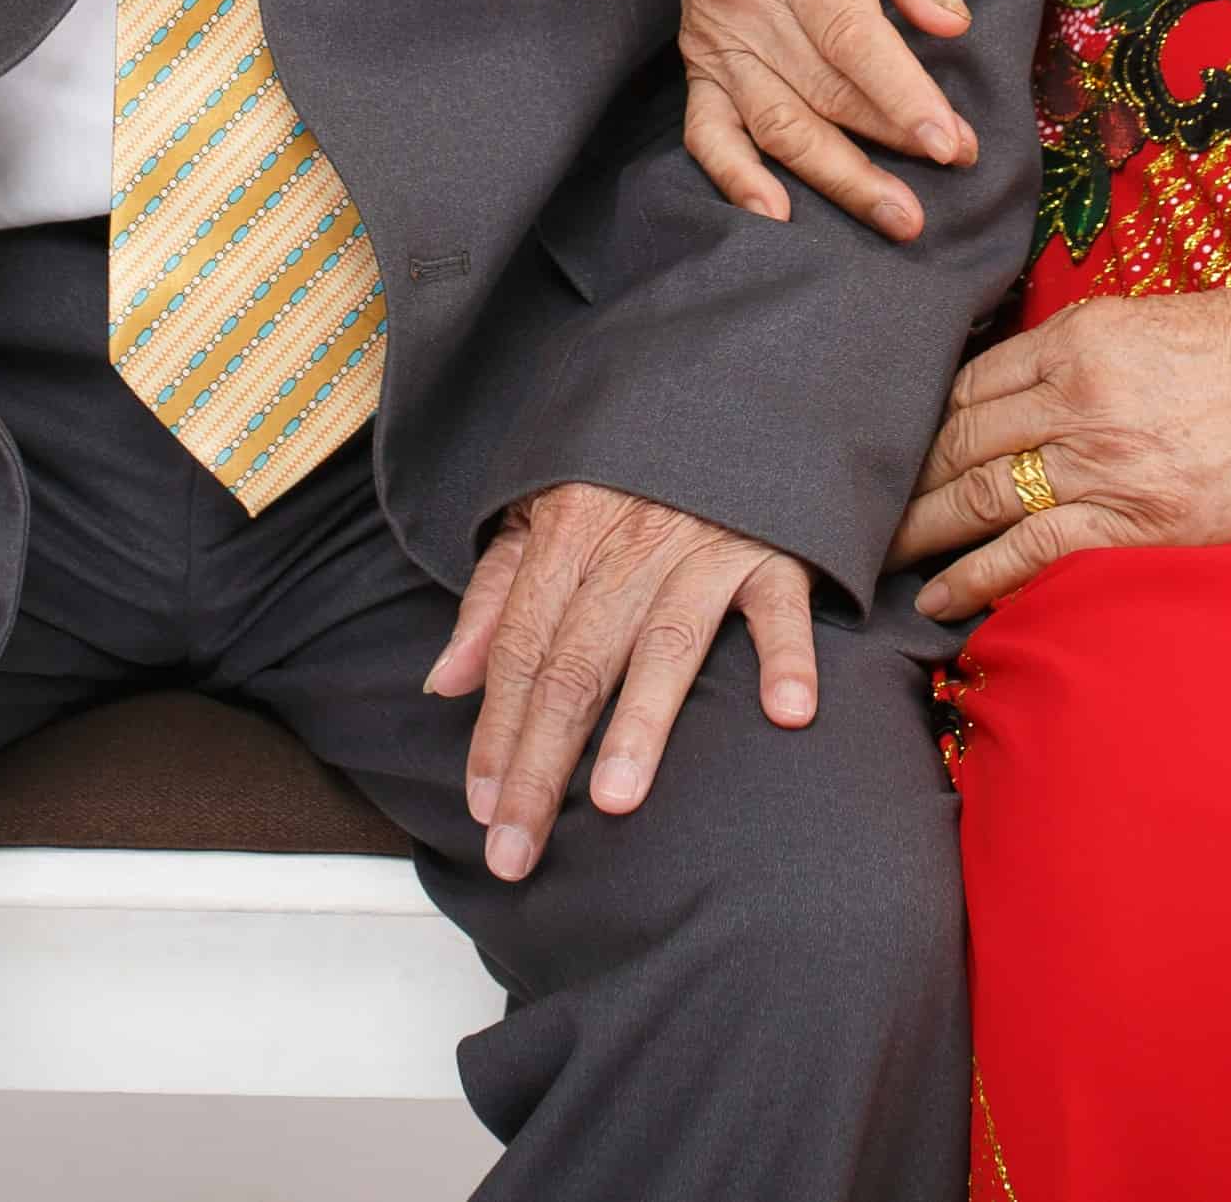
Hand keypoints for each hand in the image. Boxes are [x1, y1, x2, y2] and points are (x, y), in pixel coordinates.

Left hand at [420, 481, 819, 880]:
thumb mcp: (546, 512)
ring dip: (641, 722)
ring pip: (665, 641)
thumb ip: (498, 596)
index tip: (483, 809)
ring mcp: (706, 544)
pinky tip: (786, 713)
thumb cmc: (629, 469)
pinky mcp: (778, 547)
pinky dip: (787, 655)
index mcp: (566, 531)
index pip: (521, 647)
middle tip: (518, 849)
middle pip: (575, 663)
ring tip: (617, 801)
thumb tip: (444, 682)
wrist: (731, 382)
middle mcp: (630, 540)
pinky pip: (780, 604)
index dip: (497, 731)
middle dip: (541, 762)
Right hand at [673, 0, 976, 240]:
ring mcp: (715, 37)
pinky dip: (736, 178)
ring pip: (777, 124)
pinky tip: (777, 215)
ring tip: (897, 216)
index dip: (902, 96)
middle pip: (822, 90)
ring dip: (838, 178)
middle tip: (957, 165)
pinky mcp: (700, 61)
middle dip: (892, 139)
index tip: (951, 141)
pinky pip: (707, 132)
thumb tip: (948, 21)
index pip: (851, 38)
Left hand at [891, 272, 1230, 620]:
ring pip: (979, 496)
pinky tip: (939, 596)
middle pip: (956, 439)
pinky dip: (975, 577)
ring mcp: (1104, 460)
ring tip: (875, 556)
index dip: (915, 421)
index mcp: (1077, 337)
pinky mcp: (1137, 520)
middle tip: (849, 508)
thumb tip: (1028, 385)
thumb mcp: (1152, 319)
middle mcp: (1075, 396)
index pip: (968, 383)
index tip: (885, 450)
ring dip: (920, 530)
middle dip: (897, 478)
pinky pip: (1032, 551)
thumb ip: (1084, 350)